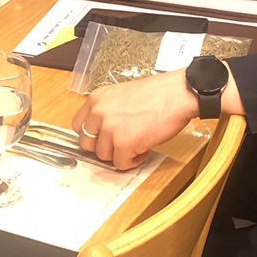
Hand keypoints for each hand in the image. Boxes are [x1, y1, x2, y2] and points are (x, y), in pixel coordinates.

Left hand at [71, 73, 194, 169]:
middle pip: (87, 143)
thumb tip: (102, 132)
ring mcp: (110, 128)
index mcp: (96, 99)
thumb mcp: (121, 95)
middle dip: (104, 147)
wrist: (178, 93)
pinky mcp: (124, 143)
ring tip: (136, 144)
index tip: (103, 139)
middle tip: (121, 144)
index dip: (93, 135)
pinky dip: (132, 161)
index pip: (78, 126)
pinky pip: (120, 163)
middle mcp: (98, 112)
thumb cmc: (157, 94)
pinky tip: (142, 150)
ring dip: (120, 154)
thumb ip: (107, 111)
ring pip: (103, 156)